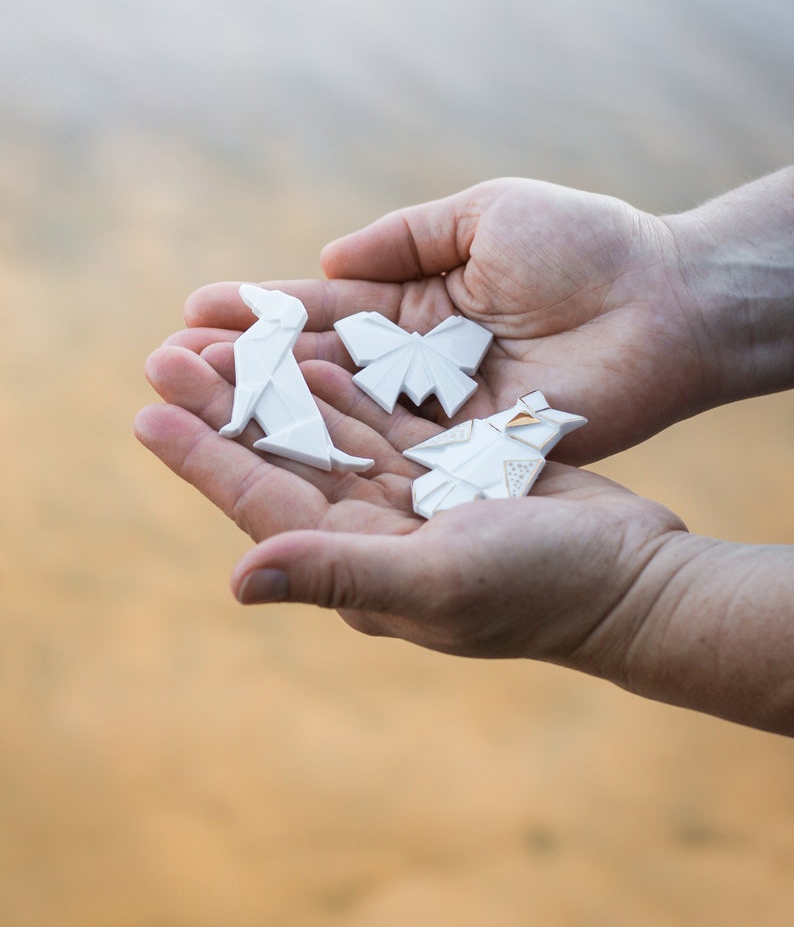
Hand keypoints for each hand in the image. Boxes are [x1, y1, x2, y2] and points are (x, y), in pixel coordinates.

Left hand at [135, 340, 685, 665]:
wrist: (632, 579)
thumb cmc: (542, 588)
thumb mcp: (440, 582)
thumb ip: (339, 574)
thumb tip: (237, 579)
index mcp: (357, 565)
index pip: (263, 502)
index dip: (203, 458)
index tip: (145, 413)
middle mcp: (371, 534)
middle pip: (281, 458)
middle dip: (225, 407)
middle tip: (166, 354)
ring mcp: (409, 501)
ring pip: (326, 432)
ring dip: (277, 387)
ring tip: (228, 339)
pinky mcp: (448, 469)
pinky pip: (381, 419)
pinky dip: (345, 386)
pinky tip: (314, 351)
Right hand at [178, 178, 710, 462]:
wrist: (662, 300)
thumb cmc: (582, 246)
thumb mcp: (482, 217)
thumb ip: (406, 238)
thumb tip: (328, 265)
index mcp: (419, 305)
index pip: (324, 314)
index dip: (261, 313)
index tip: (198, 309)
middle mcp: (417, 365)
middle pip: (317, 371)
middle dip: (245, 366)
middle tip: (167, 364)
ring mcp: (440, 412)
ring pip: (342, 414)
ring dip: (272, 408)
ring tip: (197, 401)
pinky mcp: (471, 450)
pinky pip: (394, 448)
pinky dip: (338, 443)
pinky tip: (277, 436)